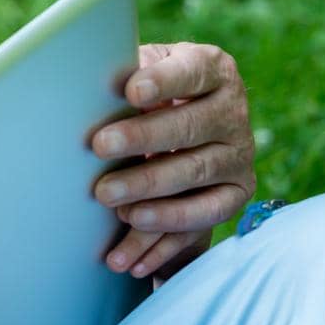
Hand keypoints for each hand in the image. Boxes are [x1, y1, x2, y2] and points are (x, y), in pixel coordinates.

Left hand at [92, 42, 256, 277]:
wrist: (180, 130)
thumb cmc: (145, 94)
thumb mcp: (140, 74)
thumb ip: (125, 73)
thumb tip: (86, 82)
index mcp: (212, 70)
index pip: (193, 72)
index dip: (164, 81)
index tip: (131, 91)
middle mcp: (233, 112)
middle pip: (191, 126)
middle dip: (143, 138)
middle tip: (99, 146)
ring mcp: (238, 155)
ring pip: (196, 172)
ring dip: (150, 188)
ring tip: (110, 199)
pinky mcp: (235, 194)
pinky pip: (203, 218)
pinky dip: (164, 237)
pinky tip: (131, 254)